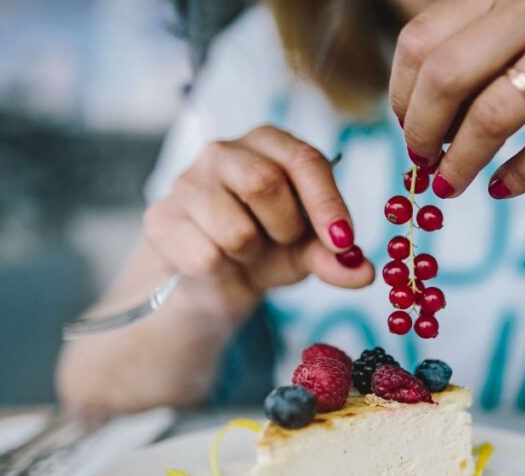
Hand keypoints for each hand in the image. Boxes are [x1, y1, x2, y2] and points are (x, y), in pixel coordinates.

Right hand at [143, 126, 373, 318]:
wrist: (209, 283)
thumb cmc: (265, 251)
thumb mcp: (308, 252)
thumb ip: (335, 258)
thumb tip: (364, 271)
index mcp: (268, 143)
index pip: (304, 159)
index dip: (327, 203)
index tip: (343, 240)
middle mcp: (223, 151)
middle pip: (265, 184)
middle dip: (285, 228)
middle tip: (282, 242)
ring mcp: (185, 181)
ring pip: (235, 229)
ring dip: (251, 254)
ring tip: (245, 251)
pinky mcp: (160, 219)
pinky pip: (206, 256)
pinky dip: (222, 273)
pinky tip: (216, 264)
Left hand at [390, 0, 524, 198]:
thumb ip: (480, 49)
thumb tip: (416, 113)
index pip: (424, 38)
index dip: (401, 93)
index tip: (406, 126)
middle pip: (447, 74)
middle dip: (421, 131)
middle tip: (420, 163)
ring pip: (493, 115)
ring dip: (460, 163)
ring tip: (450, 186)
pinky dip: (517, 176)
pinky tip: (501, 188)